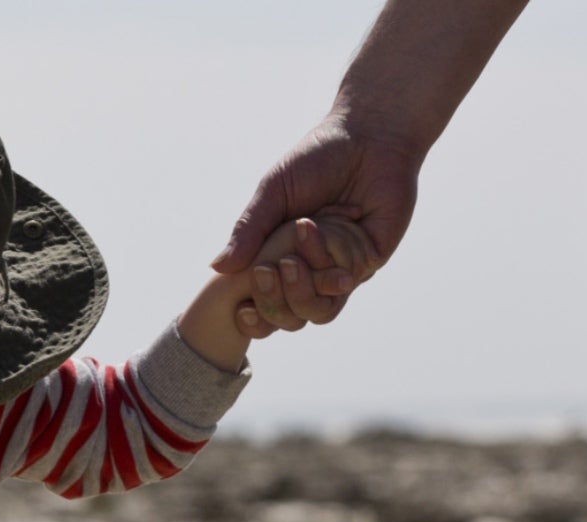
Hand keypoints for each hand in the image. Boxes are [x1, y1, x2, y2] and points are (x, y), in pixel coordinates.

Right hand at [215, 115, 423, 331]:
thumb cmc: (315, 160)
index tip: (240, 308)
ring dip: (301, 290)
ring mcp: (340, 269)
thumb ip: (248, 230)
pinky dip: (331, 255)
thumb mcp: (272, 193)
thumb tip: (217, 268)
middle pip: (290, 319)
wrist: (366, 137)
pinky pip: (345, 279)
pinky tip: (336, 218)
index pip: (263, 306)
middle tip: (265, 271)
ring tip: (291, 259)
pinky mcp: (369, 259)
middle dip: (274, 302)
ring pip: (320, 311)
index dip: (252, 317)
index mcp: (281, 259)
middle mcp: (311, 271)